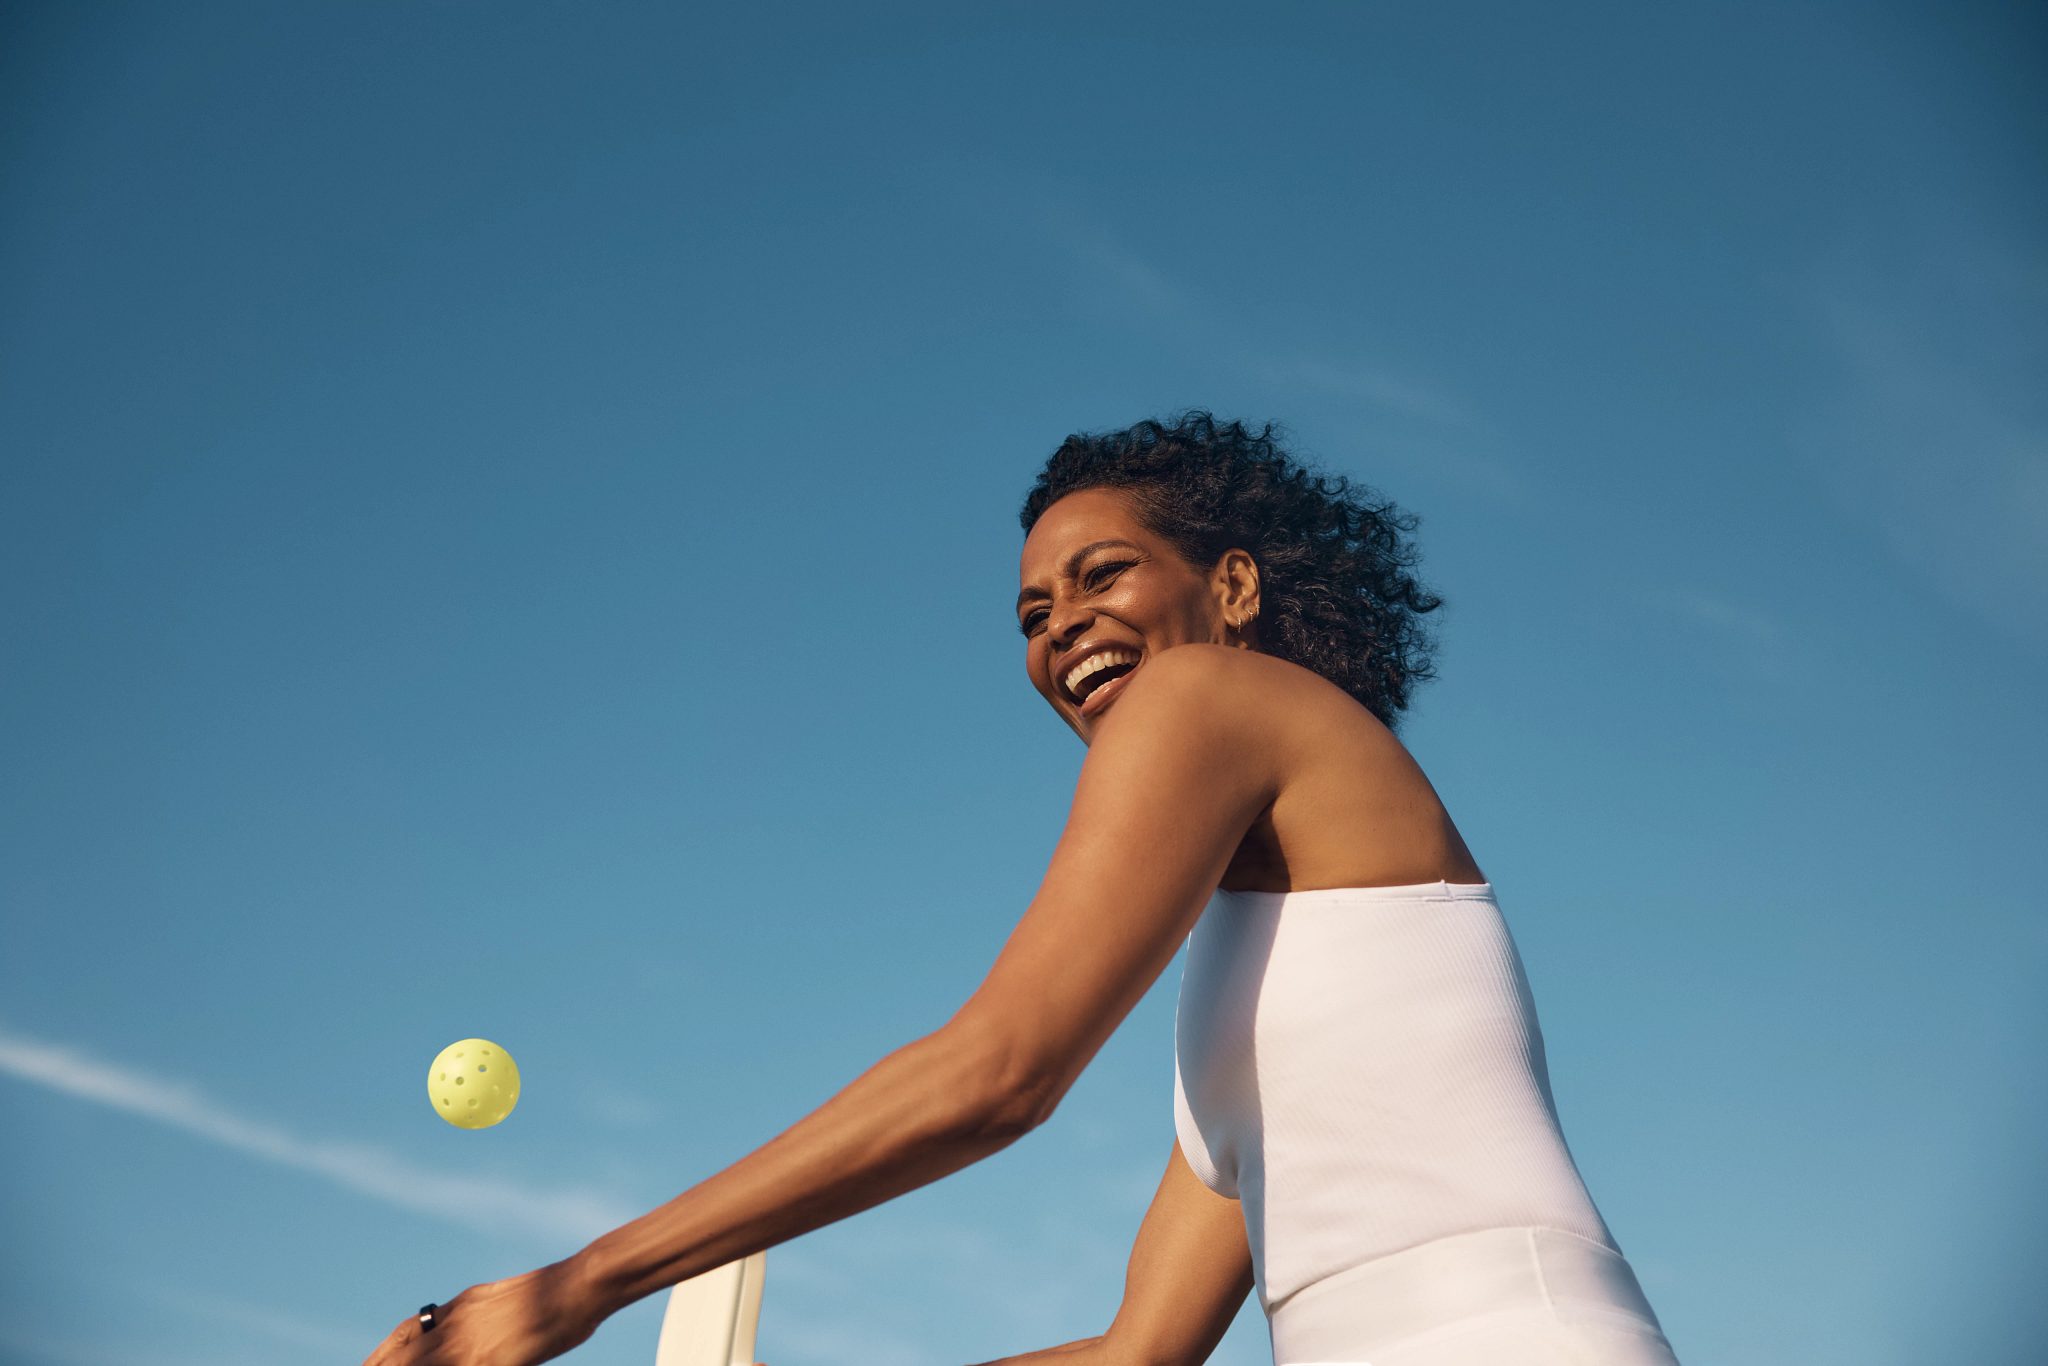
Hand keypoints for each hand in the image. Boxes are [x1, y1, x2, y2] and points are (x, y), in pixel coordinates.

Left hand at [361, 1261, 603, 1365]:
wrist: (579, 1284)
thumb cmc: (554, 1291)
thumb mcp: (503, 1296)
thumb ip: (478, 1314)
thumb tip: (465, 1324)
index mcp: (462, 1305)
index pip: (405, 1332)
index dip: (381, 1354)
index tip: (367, 1365)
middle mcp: (457, 1323)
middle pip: (401, 1357)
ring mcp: (470, 1345)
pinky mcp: (489, 1362)